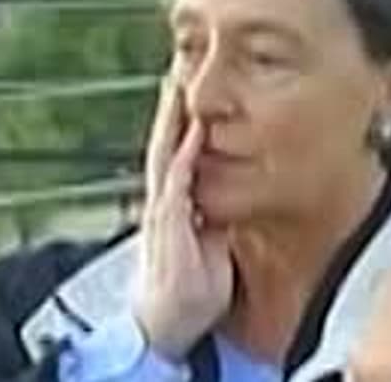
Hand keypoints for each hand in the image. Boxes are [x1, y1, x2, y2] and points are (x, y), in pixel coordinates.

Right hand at [133, 80, 234, 359]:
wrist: (171, 321)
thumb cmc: (193, 285)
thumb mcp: (211, 240)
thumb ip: (215, 216)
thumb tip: (227, 200)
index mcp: (175, 203)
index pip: (175, 152)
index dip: (179, 122)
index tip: (183, 88)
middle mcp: (164, 200)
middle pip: (164, 144)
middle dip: (168, 109)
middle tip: (172, 70)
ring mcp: (164, 210)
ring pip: (163, 155)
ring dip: (169, 121)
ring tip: (173, 86)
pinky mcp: (169, 224)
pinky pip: (175, 183)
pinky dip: (183, 156)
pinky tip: (191, 134)